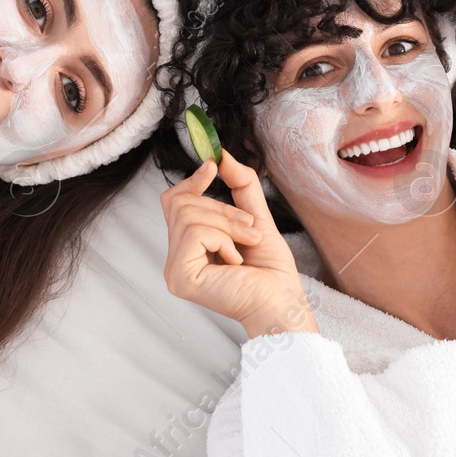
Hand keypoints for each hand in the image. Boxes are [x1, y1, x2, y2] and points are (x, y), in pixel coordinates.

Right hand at [161, 150, 315, 337]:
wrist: (282, 302)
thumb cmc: (271, 271)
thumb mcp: (256, 216)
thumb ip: (240, 185)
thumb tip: (222, 154)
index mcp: (188, 247)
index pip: (173, 201)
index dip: (191, 180)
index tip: (212, 166)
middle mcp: (176, 258)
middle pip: (180, 202)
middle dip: (221, 208)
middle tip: (248, 229)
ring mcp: (174, 270)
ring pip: (189, 214)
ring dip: (227, 224)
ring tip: (246, 245)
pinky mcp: (180, 277)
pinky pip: (195, 232)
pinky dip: (223, 239)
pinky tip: (235, 261)